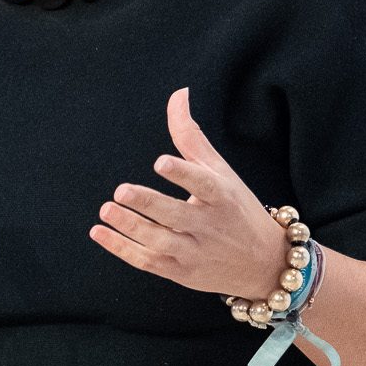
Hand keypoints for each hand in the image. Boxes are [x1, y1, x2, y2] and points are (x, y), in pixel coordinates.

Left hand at [92, 87, 289, 299]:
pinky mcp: (180, 271)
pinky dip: (122, 250)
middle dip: (149, 204)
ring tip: (106, 209)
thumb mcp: (221, 172)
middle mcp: (209, 226)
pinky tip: (99, 232)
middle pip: (176, 215)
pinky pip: (148, 261)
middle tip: (121, 190)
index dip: (182, 174)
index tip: (160, 162)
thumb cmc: (237, 209)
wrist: (265, 264)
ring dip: (130, 227)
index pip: (203, 184)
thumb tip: (178, 94)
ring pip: (159, 241)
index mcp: (222, 197)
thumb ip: (191, 136)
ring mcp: (195, 251)